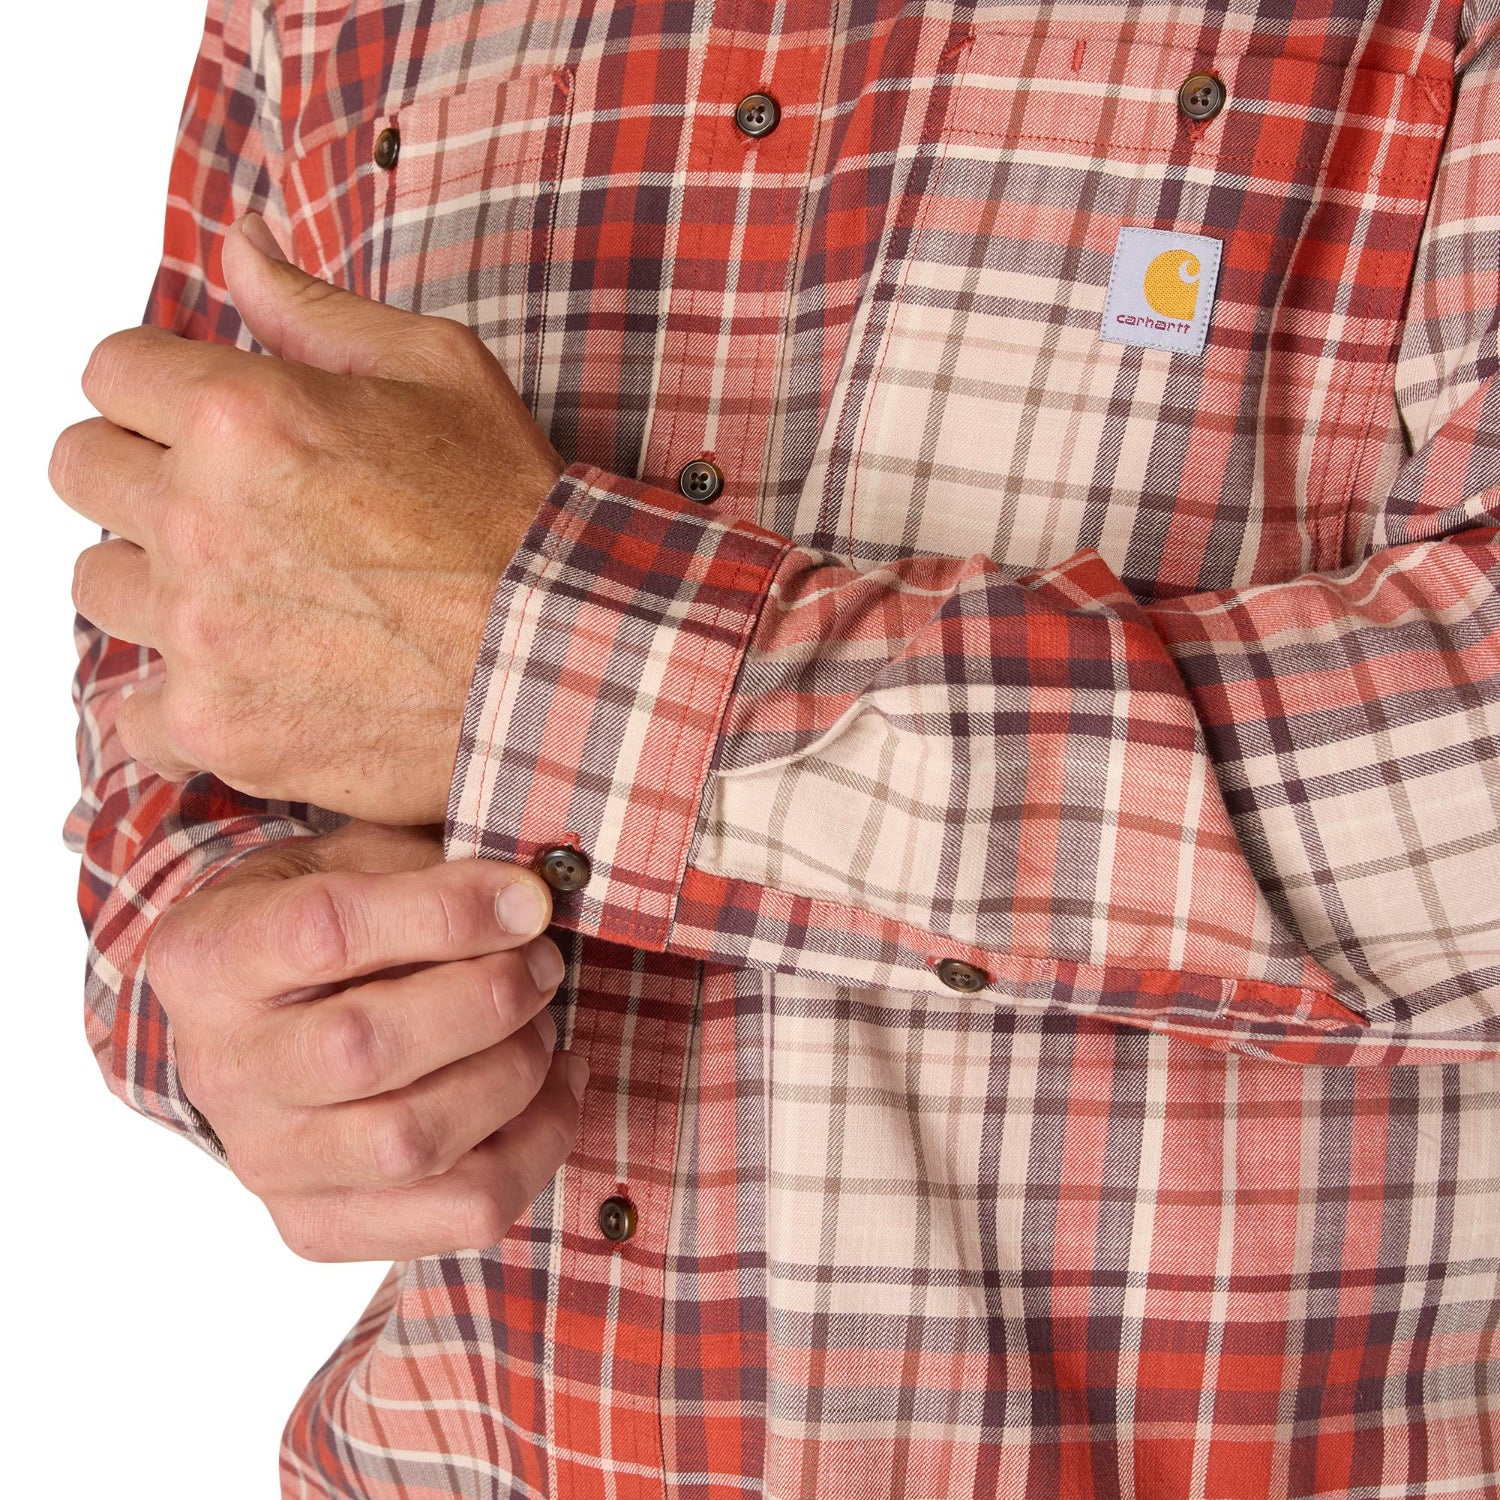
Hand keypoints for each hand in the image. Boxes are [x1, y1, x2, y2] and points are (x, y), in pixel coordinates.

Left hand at [52, 213, 563, 823]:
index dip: (159, 391)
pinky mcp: (218, 727)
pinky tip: (244, 682)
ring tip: (246, 596)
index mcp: (240, 414)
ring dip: (154, 582)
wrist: (570, 659)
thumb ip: (313, 306)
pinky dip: (175, 701)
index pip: (110, 371)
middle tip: (226, 507)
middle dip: (143, 475)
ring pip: (98, 586)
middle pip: (83, 470)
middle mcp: (198, 519)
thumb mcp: (439, 371)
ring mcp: (200, 631)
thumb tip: (235, 239)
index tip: (202, 424)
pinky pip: (130, 713)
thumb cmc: (516, 516)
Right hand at [146, 820, 585, 1261]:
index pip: (323, 932)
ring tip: (540, 1023)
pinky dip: (536, 1144)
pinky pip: (460, 1211)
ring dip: (513, 1074)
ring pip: (411, 1142)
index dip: (445, 914)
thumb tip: (534, 898)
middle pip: (362, 1050)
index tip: (529, 900)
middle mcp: (224, 1071)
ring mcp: (267, 1163)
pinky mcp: (322, 1226)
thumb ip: (432, 867)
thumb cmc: (329, 922)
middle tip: (543, 963)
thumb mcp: (356, 859)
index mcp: (211, 957)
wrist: (263, 1022)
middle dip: (488, 999)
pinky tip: (553, 1083)